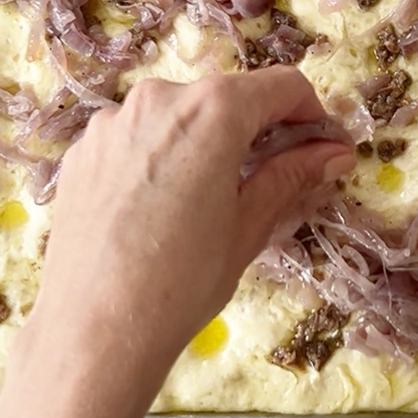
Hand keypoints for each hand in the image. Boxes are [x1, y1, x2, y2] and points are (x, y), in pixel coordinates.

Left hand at [0, 67, 353, 417]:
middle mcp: (159, 99)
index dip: (310, 113)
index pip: (282, 86)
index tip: (318, 146)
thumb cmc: (183, 282)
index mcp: (212, 111)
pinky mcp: (83, 150)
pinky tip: (158, 209)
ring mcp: (112, 122)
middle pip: (226, 96)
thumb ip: (291, 175)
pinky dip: (159, 157)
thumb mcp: (249, 226)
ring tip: (206, 200)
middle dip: (255, 128)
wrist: (93, 331)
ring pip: (178, 116)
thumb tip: (334, 152)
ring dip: (203, 142)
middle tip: (268, 178)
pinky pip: (136, 138)